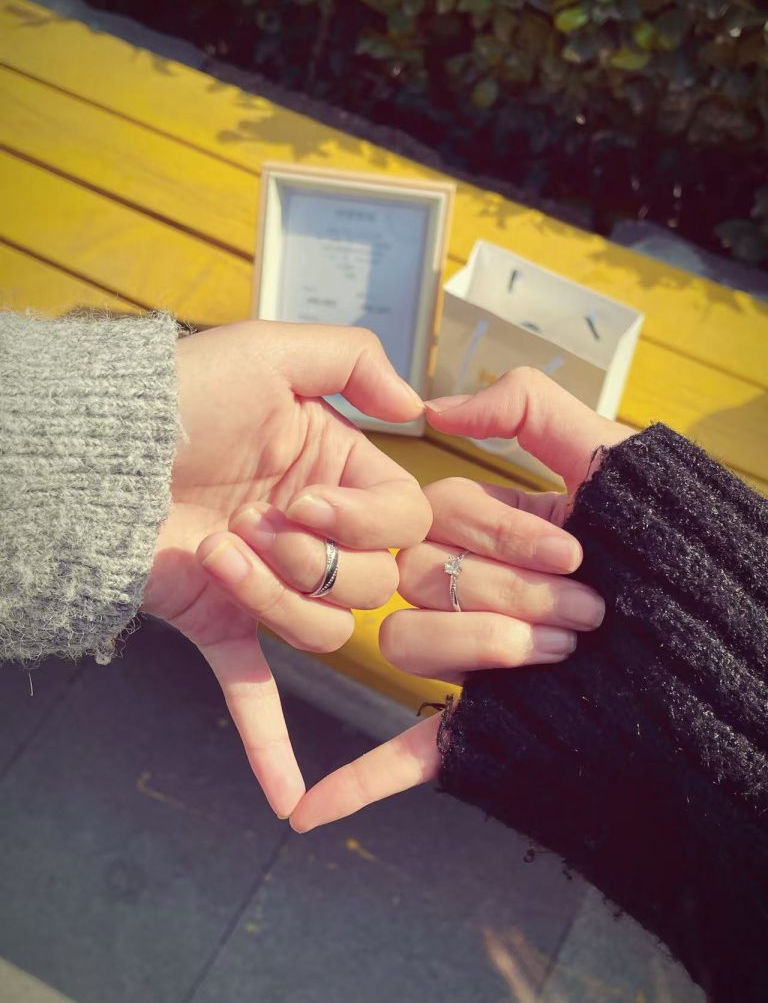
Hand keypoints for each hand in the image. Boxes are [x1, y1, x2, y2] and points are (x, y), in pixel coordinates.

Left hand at [141, 320, 431, 818]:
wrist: (98, 448)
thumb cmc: (184, 392)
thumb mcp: (273, 352)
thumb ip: (354, 361)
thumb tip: (417, 406)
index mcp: (338, 477)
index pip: (403, 523)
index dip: (364, 520)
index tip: (304, 498)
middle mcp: (315, 537)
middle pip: (368, 587)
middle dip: (311, 560)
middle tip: (252, 521)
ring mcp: (270, 586)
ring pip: (320, 633)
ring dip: (270, 596)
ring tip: (215, 549)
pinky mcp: (221, 623)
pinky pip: (255, 692)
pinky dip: (268, 743)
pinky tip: (286, 801)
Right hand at [289, 367, 632, 832]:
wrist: (721, 635)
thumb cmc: (670, 542)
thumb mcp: (605, 454)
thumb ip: (525, 407)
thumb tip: (434, 410)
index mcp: (484, 532)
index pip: (442, 517)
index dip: (503, 533)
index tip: (575, 548)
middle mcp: (464, 591)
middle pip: (427, 580)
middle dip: (513, 591)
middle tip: (591, 609)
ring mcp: (465, 660)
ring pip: (410, 646)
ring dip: (478, 648)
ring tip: (559, 654)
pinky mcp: (477, 722)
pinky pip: (406, 749)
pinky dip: (361, 781)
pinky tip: (312, 811)